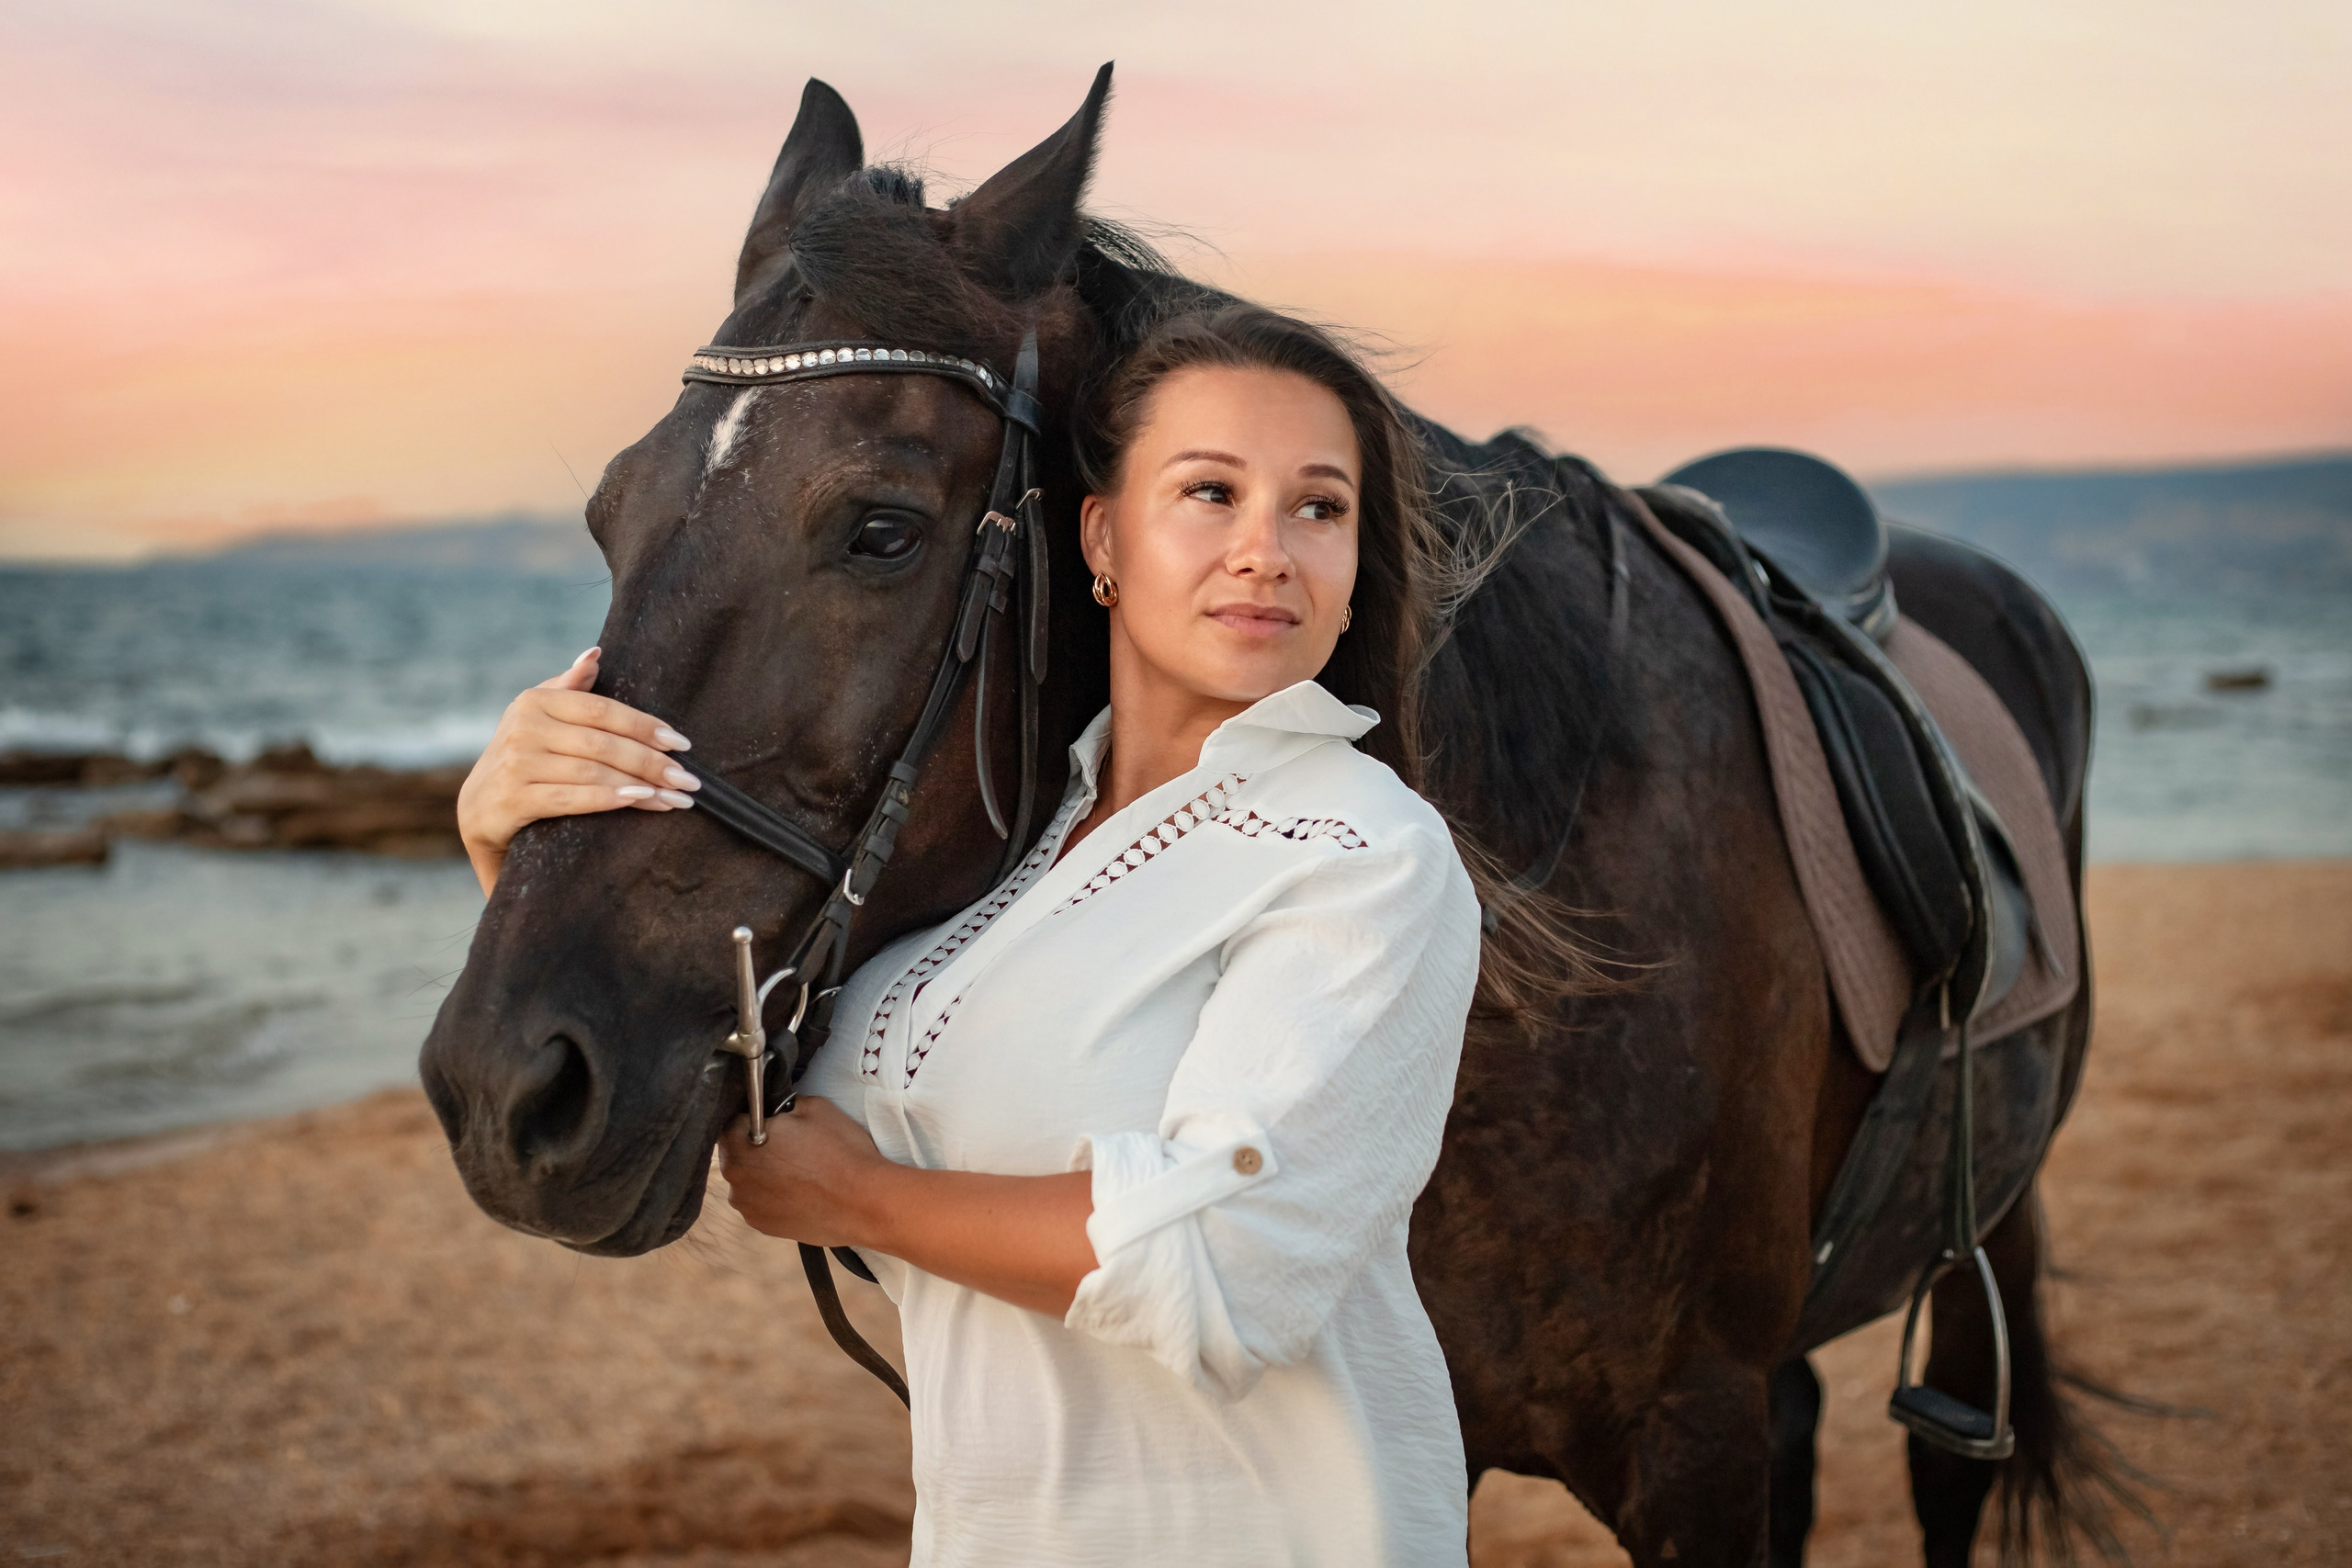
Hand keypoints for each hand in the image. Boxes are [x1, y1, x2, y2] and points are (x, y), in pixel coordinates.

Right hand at [457, 647, 698, 892]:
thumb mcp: (539, 718)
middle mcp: (522, 728)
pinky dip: (609, 800)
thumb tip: (595, 653)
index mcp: (534, 701)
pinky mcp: (511, 799)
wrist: (478, 811)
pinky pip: (570, 799)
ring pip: (592, 772)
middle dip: (652, 762)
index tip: (682, 743)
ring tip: (675, 798)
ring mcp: (515, 764)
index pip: (602, 710)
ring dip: (641, 786)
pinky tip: (640, 801)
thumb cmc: (523, 759)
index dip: (644, 726)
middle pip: (603, 743)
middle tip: (689, 779)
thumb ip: (568, 687)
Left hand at [717, 1097, 894, 1249]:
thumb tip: (775, 1113)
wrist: (863, 1203)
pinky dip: (774, 1197)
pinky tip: (800, 1193)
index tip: (777, 1123)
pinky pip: (761, 1203)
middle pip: (737, 1153)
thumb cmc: (840, 1150)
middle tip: (793, 1147)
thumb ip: (782, 1105)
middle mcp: (733, 1176)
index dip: (755, 1119)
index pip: (733, 1121)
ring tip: (799, 1173)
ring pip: (749, 1181)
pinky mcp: (762, 1227)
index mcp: (737, 1142)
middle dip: (757, 1148)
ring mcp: (746, 1206)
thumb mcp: (813, 1106)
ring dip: (764, 1175)